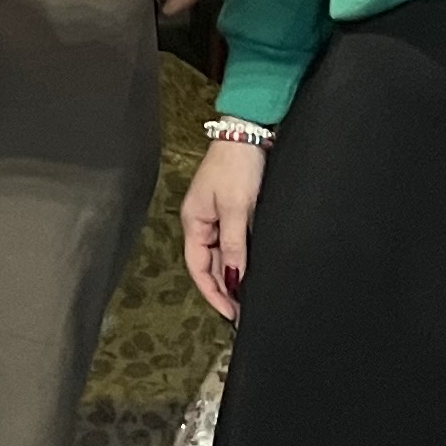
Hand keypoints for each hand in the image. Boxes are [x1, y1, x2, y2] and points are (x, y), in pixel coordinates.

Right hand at [181, 136, 263, 321]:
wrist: (248, 132)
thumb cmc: (237, 165)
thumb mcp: (236, 208)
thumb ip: (234, 245)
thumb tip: (233, 278)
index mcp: (194, 222)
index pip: (199, 268)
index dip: (213, 293)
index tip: (230, 313)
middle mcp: (202, 223)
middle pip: (209, 265)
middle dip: (224, 288)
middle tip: (243, 311)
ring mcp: (216, 216)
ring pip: (222, 255)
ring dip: (233, 275)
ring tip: (249, 296)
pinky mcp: (232, 209)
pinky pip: (233, 242)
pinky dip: (240, 257)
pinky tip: (251, 269)